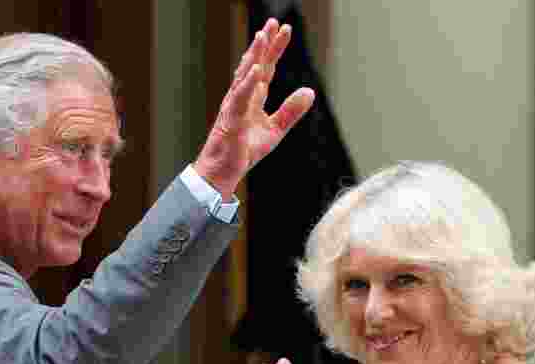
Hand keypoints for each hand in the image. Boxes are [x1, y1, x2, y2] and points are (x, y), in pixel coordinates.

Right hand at [194, 18, 314, 198]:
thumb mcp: (275, 130)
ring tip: (262, 36)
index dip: (275, 48)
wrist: (224, 170)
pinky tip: (256, 69)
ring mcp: (234, 105)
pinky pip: (240, 97)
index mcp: (253, 97)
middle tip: (274, 22)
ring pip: (244, 75)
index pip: (266, 67)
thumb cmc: (244, 150)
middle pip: (255, 64)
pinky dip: (248, 83)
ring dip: (253, 55)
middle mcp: (242, 95)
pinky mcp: (231, 118)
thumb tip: (310, 91)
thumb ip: (291, 111)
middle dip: (264, 43)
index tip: (284, 29)